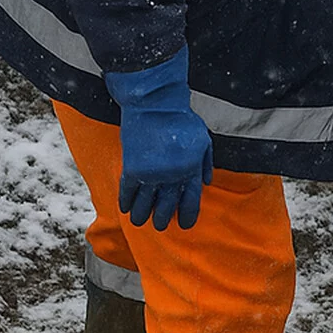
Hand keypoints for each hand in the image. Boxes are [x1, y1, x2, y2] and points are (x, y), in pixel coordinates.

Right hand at [105, 50, 214, 230]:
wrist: (155, 107)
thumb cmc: (182, 121)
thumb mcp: (204, 140)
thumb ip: (206, 162)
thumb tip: (207, 181)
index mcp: (191, 170)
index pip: (191, 199)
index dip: (187, 214)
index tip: (184, 225)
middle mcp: (172, 176)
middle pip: (167, 205)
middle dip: (162, 218)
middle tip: (159, 226)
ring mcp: (152, 174)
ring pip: (146, 202)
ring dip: (142, 215)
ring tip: (139, 222)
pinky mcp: (133, 169)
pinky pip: (128, 191)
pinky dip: (126, 201)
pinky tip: (125, 209)